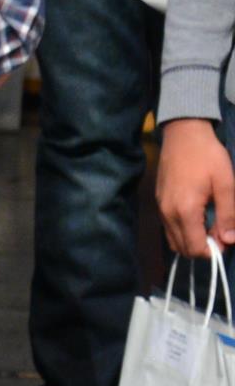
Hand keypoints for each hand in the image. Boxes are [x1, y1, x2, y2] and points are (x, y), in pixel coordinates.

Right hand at [163, 117, 234, 257]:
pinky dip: (183, 231)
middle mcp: (168, 213)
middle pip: (182, 248)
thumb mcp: (226, 184)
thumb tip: (230, 240)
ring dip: (192, 241)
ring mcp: (160, 208)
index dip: (214, 251)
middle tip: (221, 233)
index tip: (228, 239)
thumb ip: (229, 215)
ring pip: (173, 240)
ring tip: (211, 227)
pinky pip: (169, 228)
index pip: (195, 247)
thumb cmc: (208, 157)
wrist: (183, 134)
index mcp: (185, 210)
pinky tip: (198, 217)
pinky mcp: (159, 202)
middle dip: (203, 248)